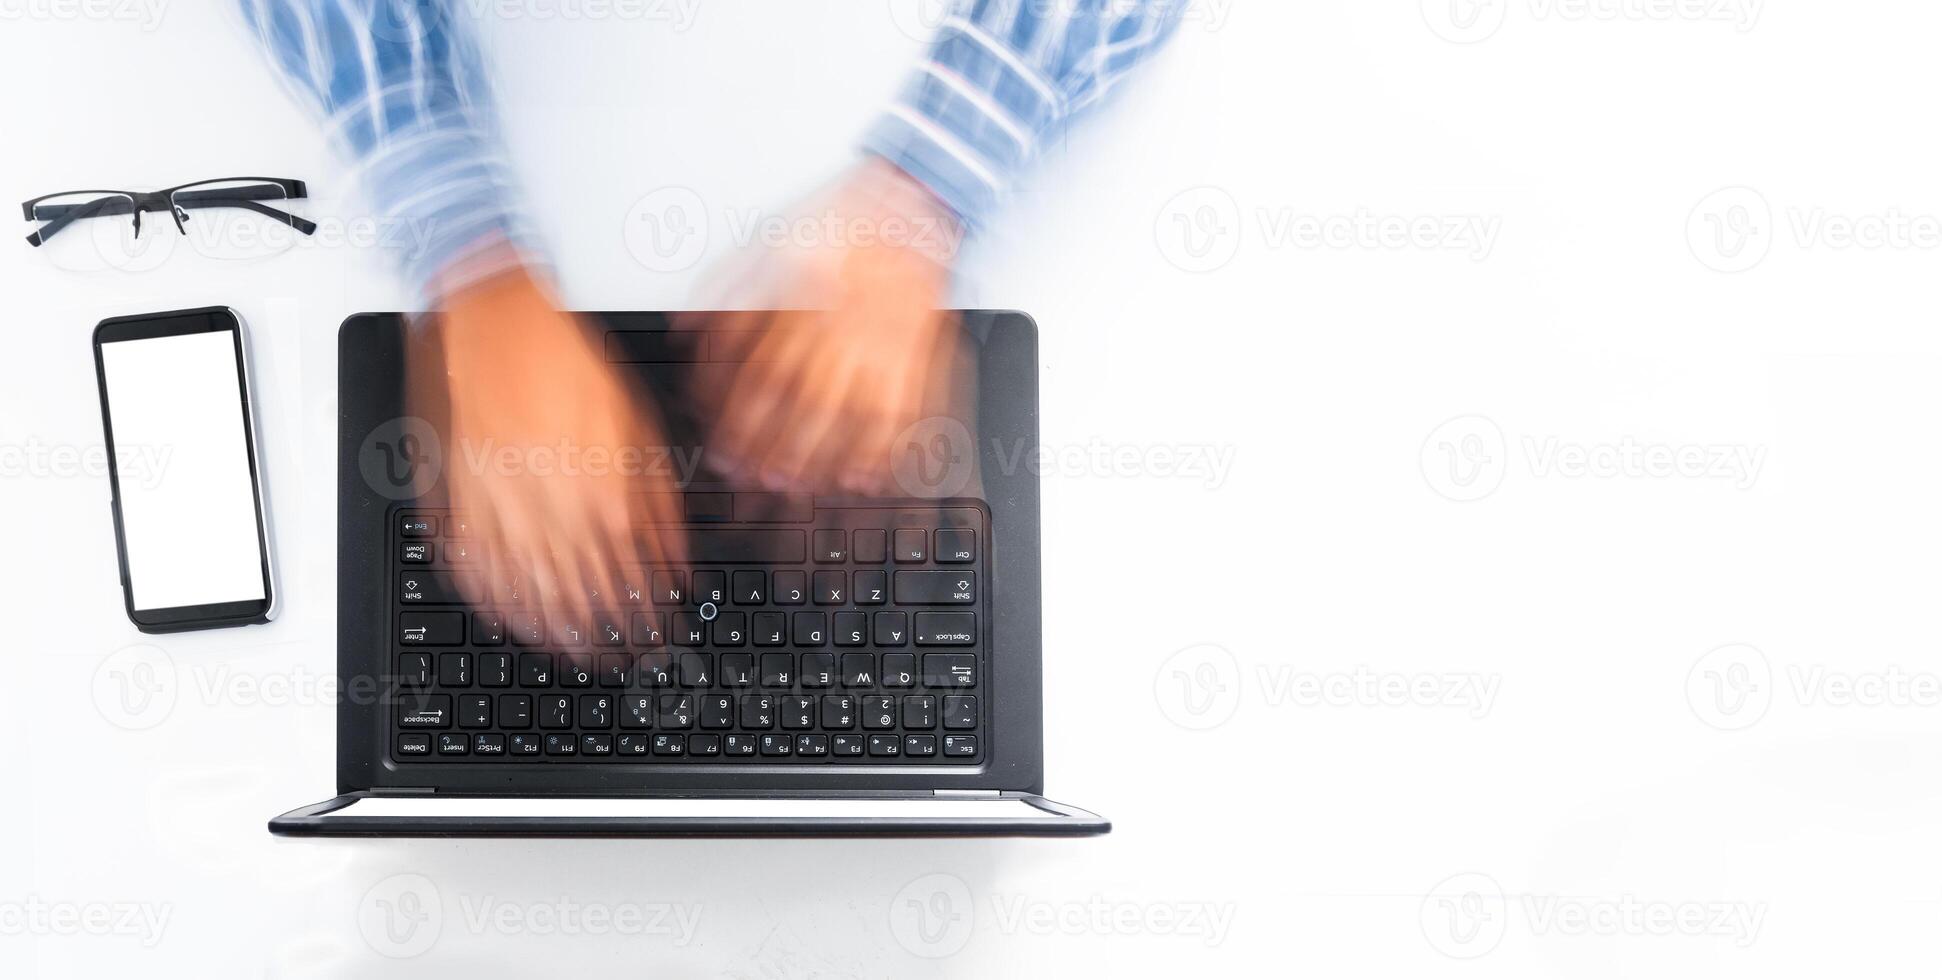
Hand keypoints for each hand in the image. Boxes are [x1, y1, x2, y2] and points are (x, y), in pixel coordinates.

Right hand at [412, 264, 685, 634]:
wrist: (491, 319)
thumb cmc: (565, 362)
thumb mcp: (637, 427)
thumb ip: (659, 504)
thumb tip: (679, 565)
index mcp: (600, 494)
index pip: (630, 582)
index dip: (645, 618)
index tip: (658, 639)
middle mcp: (549, 511)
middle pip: (581, 598)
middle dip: (605, 636)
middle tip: (621, 663)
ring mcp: (497, 510)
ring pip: (528, 594)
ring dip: (553, 630)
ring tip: (573, 655)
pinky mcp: (454, 501)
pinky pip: (472, 568)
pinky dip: (492, 600)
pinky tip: (509, 618)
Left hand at [692, 158, 964, 494]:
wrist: (911, 201)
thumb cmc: (839, 224)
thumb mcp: (767, 241)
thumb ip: (725, 292)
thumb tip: (689, 338)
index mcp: (799, 297)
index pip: (759, 372)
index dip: (737, 419)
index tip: (722, 447)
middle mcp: (840, 325)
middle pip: (800, 403)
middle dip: (772, 450)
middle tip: (752, 480)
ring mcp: (881, 344)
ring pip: (848, 415)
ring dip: (820, 459)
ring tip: (797, 485)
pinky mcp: (915, 355)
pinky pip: (901, 413)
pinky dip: (881, 451)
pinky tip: (861, 476)